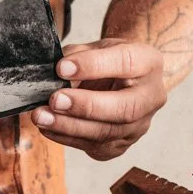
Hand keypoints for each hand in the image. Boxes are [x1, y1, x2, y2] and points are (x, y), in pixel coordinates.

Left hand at [31, 40, 166, 159]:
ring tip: (41, 117)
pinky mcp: (122, 145)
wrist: (126, 81)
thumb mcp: (98, 47)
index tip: (62, 68)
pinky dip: (66, 138)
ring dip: (69, 127)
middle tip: (54, 100)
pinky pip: (94, 146)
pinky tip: (48, 128)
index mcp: (148, 63)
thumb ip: (79, 55)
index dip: (93, 66)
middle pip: (123, 109)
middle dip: (85, 106)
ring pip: (106, 133)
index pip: (125, 63)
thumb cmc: (110, 61)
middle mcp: (151, 97)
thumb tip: (53, 73)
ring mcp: (139, 125)